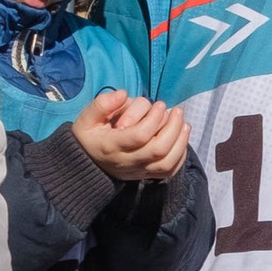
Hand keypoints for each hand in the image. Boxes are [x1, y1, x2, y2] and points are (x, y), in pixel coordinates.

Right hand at [72, 91, 190, 182]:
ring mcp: (138, 171)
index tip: (160, 104)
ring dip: (181, 142)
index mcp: (111, 145)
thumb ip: (101, 104)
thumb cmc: (89, 136)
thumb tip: (123, 94)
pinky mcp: (146, 175)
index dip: (154, 119)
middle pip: (158, 150)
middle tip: (177, 111)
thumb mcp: (86, 118)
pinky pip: (169, 172)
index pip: (139, 135)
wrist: (86, 164)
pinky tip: (181, 139)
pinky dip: (180, 156)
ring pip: (167, 163)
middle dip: (173, 128)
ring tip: (184, 123)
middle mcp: (126, 161)